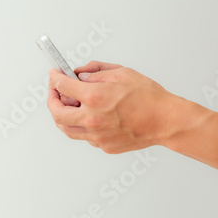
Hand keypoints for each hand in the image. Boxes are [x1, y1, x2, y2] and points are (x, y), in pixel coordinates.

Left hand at [47, 61, 191, 153]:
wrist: (165, 121)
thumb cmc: (148, 96)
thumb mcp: (121, 72)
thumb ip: (95, 72)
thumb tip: (78, 74)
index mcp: (95, 97)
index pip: (62, 86)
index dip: (54, 78)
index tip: (54, 75)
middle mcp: (92, 119)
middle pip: (57, 112)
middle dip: (51, 99)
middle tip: (54, 92)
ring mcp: (97, 135)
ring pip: (67, 129)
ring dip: (62, 116)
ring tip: (67, 105)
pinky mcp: (104, 146)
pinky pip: (84, 136)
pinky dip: (80, 126)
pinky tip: (89, 116)